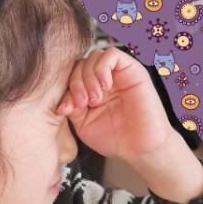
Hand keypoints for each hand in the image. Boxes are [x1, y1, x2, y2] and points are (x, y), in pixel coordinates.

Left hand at [57, 46, 175, 170]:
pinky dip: (102, 68)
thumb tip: (62, 97)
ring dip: (88, 77)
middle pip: (81, 64)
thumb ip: (72, 106)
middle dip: (76, 83)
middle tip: (83, 103)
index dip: (65, 89)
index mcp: (91, 91)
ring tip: (95, 99)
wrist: (141, 149)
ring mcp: (118, 74)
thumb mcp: (84, 125)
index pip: (72, 76)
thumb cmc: (116, 140)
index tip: (66, 110)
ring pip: (94, 56)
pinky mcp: (133, 70)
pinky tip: (105, 87)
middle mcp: (104, 80)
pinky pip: (111, 54)